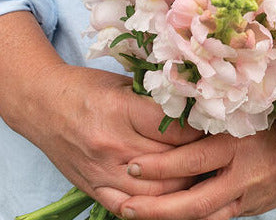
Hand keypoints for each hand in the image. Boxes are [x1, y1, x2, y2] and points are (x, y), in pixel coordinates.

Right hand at [0, 12, 201, 214]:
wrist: (43, 105)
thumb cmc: (86, 88)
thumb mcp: (125, 83)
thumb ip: (157, 100)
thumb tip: (195, 109)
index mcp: (122, 111)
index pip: (175, 129)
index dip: (201, 129)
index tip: (216, 126)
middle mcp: (113, 146)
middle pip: (172, 163)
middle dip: (199, 159)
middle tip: (217, 152)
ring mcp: (103, 172)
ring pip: (158, 193)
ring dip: (184, 186)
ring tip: (201, 173)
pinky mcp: (94, 188)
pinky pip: (131, 208)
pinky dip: (155, 206)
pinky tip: (173, 198)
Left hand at [119, 120, 275, 219]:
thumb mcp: (256, 108)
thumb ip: (224, 115)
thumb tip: (185, 111)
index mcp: (241, 144)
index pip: (192, 159)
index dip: (161, 165)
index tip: (133, 164)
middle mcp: (245, 176)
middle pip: (194, 202)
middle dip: (157, 208)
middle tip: (124, 206)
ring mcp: (254, 197)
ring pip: (208, 218)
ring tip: (143, 217)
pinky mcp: (260, 207)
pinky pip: (225, 217)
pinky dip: (202, 219)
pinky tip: (180, 218)